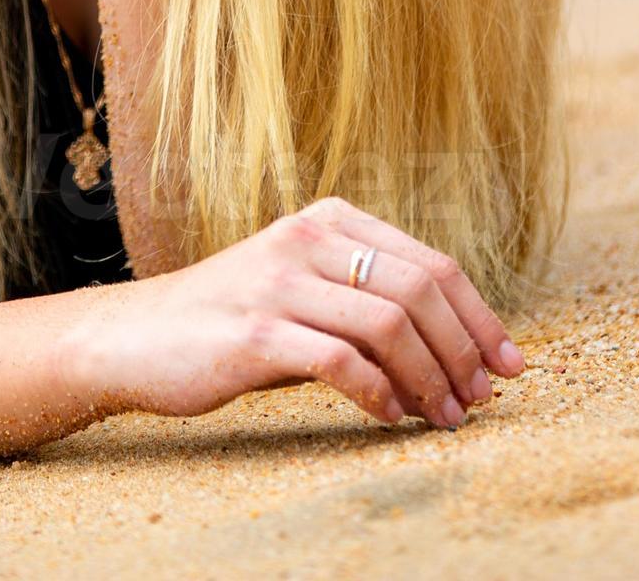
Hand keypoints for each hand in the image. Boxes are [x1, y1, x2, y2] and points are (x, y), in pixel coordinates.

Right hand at [62, 197, 533, 429]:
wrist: (129, 337)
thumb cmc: (227, 321)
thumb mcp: (301, 290)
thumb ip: (364, 301)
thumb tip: (456, 352)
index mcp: (327, 220)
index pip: (433, 264)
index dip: (481, 319)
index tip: (509, 365)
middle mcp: (306, 240)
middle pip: (421, 291)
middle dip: (465, 352)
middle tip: (480, 399)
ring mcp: (278, 283)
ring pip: (390, 325)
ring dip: (431, 380)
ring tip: (444, 416)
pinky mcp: (255, 333)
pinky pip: (342, 363)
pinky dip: (380, 394)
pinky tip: (390, 416)